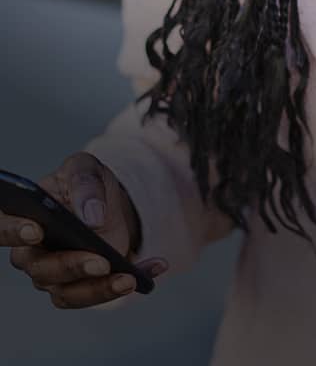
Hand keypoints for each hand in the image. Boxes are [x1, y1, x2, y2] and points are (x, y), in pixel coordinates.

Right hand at [2, 151, 167, 307]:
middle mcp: (31, 253)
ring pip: (69, 292)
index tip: (36, 229)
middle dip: (72, 266)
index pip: (4, 227)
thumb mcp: (87, 169)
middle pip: (42, 269)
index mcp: (23, 217)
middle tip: (101, 261)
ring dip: (101, 288)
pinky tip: (154, 267)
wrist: (106, 200)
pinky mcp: (78, 286)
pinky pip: (98, 293)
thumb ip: (85, 185)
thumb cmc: (85, 182)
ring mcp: (53, 275)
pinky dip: (127, 282)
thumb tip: (92, 217)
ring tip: (130, 278)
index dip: (14, 231)